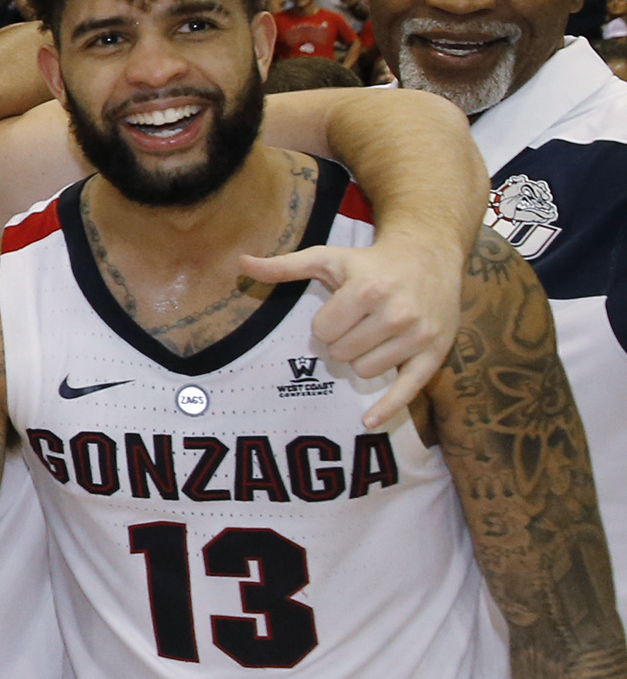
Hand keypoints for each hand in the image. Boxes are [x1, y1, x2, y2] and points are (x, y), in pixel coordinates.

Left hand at [249, 231, 455, 433]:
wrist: (429, 257)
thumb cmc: (369, 262)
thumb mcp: (327, 258)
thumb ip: (284, 266)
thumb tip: (242, 263)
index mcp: (367, 290)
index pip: (322, 332)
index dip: (324, 325)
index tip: (338, 311)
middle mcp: (397, 313)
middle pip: (342, 354)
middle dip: (342, 341)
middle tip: (357, 322)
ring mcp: (419, 336)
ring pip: (366, 371)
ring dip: (361, 358)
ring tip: (374, 334)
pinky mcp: (435, 353)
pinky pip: (408, 390)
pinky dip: (387, 408)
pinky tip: (368, 421)